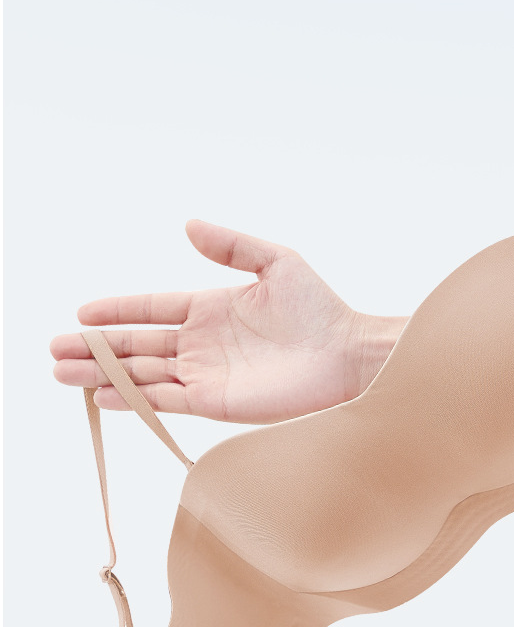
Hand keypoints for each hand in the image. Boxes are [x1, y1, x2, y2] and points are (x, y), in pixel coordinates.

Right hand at [51, 220, 406, 422]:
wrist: (348, 357)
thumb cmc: (321, 310)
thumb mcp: (276, 262)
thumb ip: (231, 245)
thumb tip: (187, 223)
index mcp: (210, 309)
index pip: (151, 309)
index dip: (116, 311)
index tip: (81, 313)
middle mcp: (201, 344)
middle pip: (135, 345)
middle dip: (93, 348)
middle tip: (53, 350)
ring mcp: (205, 375)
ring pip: (140, 374)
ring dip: (101, 375)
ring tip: (61, 374)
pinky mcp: (215, 403)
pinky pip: (163, 399)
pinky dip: (132, 398)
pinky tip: (103, 396)